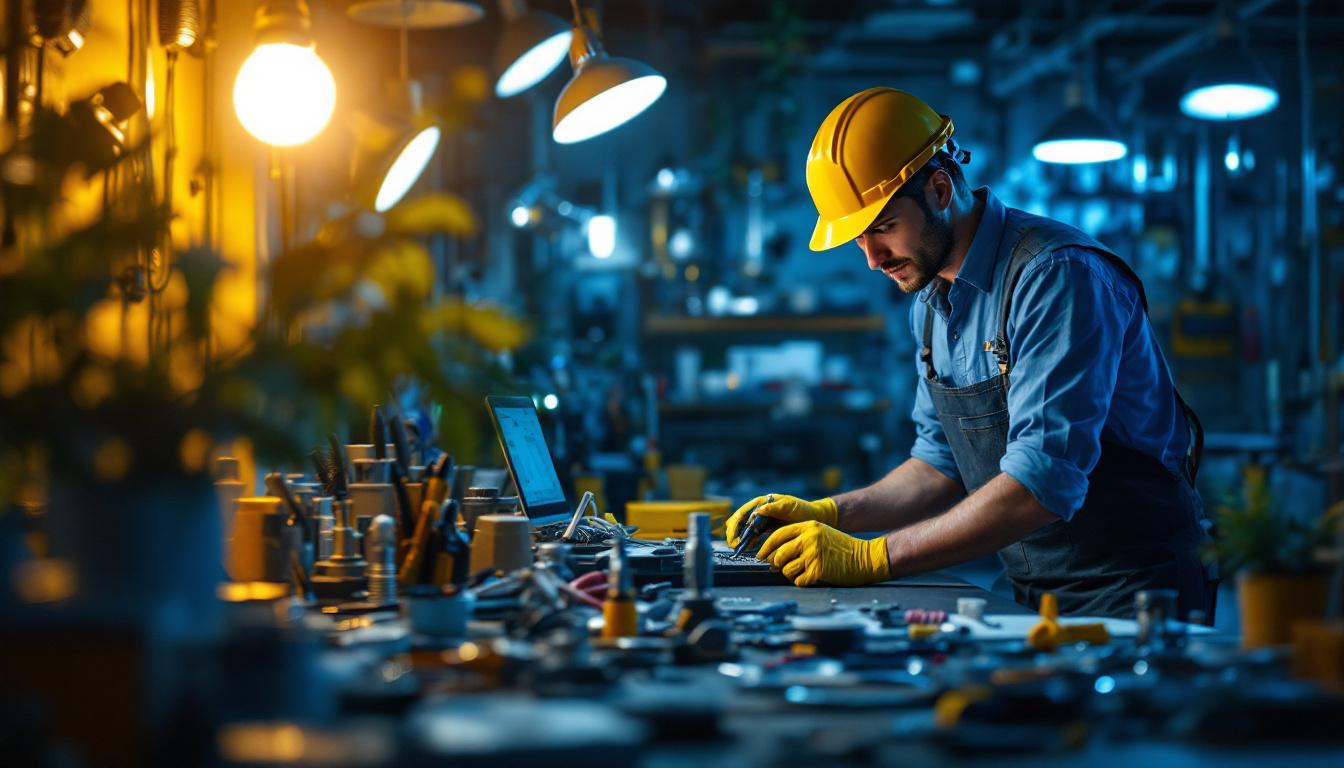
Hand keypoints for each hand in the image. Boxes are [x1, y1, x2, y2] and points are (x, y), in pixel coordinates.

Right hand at [726, 495, 838, 547]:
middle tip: (734, 544)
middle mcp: (760, 510)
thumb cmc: (804, 511)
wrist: (816, 519)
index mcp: (763, 502)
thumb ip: (776, 507)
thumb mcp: (791, 507)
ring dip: (739, 537)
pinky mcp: (766, 529)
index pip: (744, 512)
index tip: (735, 536)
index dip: (736, 524)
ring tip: (738, 548)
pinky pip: (753, 535)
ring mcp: (763, 520)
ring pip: (744, 528)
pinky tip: (748, 548)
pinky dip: (748, 541)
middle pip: (740, 520)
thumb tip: (759, 510)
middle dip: (734, 532)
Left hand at [757, 521, 890, 586]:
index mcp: (808, 527)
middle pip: (778, 554)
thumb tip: (773, 556)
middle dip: (776, 564)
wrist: (865, 557)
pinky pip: (798, 580)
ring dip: (790, 574)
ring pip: (786, 569)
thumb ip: (799, 539)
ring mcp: (813, 554)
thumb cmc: (842, 548)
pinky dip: (801, 581)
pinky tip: (811, 577)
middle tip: (778, 567)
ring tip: (800, 572)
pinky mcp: (818, 570)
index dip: (765, 547)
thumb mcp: (820, 533)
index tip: (760, 555)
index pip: (777, 535)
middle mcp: (808, 538)